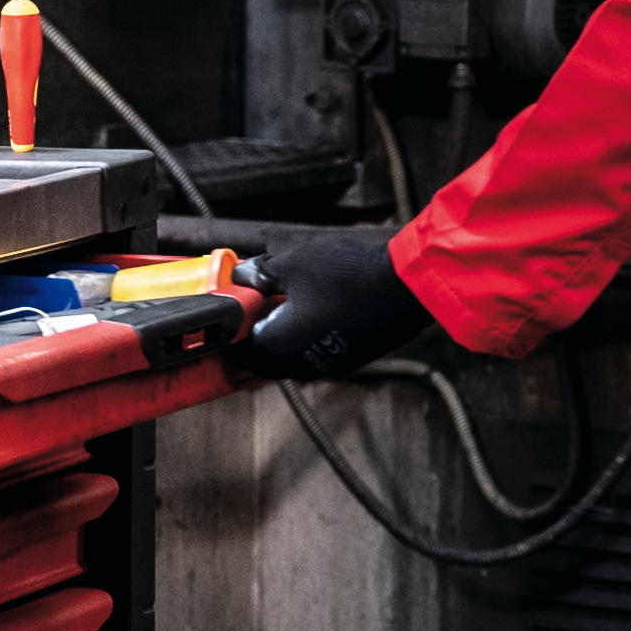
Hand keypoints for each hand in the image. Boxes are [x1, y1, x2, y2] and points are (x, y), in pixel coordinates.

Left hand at [238, 227, 446, 379]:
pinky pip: (314, 359)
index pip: (239, 355)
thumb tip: (241, 276)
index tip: (227, 322)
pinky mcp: (349, 361)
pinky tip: (310, 317)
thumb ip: (260, 272)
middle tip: (249, 318)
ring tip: (278, 314)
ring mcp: (327, 366)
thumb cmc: (347, 275)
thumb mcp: (293, 263)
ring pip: (290, 364)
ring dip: (279, 345)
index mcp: (279, 345)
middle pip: (263, 364)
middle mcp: (301, 365)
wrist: (403, 289)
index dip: (229, 339)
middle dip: (252, 343)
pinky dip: (303, 345)